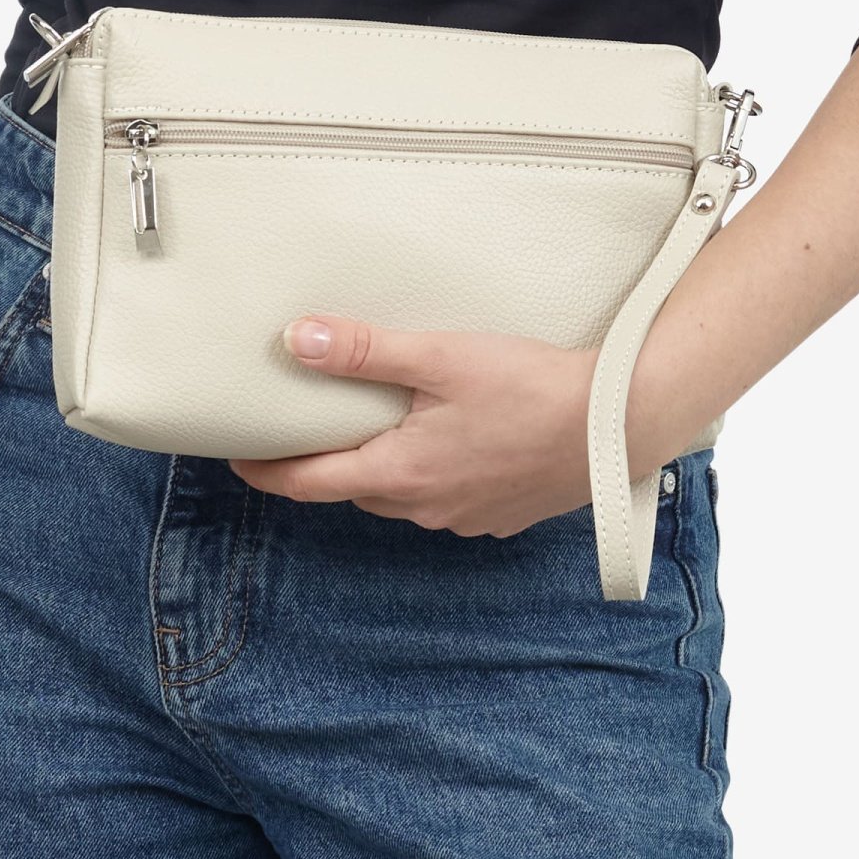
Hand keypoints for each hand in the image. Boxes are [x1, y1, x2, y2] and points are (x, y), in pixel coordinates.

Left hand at [228, 315, 602, 538]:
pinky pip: (447, 499)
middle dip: (331, 461)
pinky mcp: (501, 514)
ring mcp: (466, 517)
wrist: (621, 421)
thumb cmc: (534, 387)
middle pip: (355, 488)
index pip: (310, 483)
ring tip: (385, 424)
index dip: (267, 471)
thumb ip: (366, 351)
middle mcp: (427, 506)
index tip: (238, 458)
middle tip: (313, 424)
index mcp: (401, 472)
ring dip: (386, 466)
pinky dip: (434, 473)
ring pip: (403, 494)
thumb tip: (297, 340)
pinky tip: (454, 438)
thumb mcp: (443, 357)